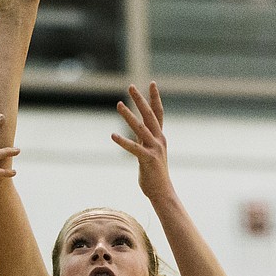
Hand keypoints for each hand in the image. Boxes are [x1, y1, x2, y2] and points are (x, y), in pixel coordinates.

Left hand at [112, 82, 173, 200]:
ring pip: (140, 128)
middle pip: (150, 115)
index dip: (154, 98)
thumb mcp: (149, 152)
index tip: (152, 83)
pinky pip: (134, 148)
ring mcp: (154, 149)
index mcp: (160, 137)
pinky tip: (113, 135)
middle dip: (140, 99)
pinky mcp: (148, 159)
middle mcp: (159, 140)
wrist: (162, 192)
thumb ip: (144, 140)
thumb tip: (137, 130)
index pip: (158, 113)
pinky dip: (123, 141)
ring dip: (128, 115)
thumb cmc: (154, 174)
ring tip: (118, 104)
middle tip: (131, 86)